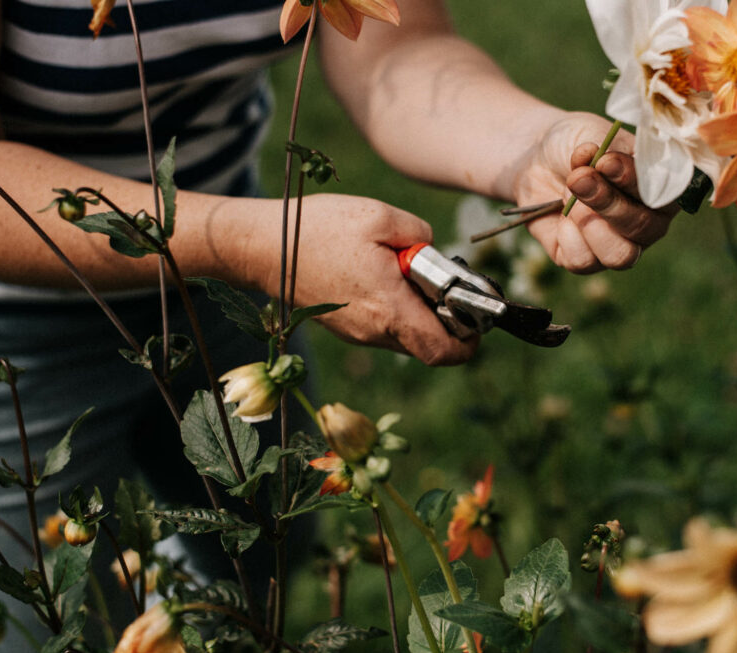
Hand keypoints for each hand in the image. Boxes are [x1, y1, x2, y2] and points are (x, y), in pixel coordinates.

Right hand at [254, 194, 477, 365]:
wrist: (262, 247)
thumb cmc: (318, 229)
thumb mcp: (380, 216)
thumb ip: (420, 234)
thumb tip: (432, 250)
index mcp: (390, 309)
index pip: (443, 351)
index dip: (469, 342)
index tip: (474, 316)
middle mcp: (375, 332)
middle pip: (428, 346)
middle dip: (447, 322)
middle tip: (445, 286)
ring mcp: (357, 332)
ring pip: (406, 336)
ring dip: (419, 313)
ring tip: (410, 273)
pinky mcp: (344, 326)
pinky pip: (383, 327)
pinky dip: (396, 309)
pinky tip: (385, 276)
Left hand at [514, 113, 677, 273]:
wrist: (537, 158)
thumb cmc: (575, 143)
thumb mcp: (592, 134)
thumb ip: (606, 148)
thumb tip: (604, 160)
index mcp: (663, 189)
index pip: (666, 194)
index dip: (636, 182)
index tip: (606, 162)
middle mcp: (649, 223)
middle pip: (643, 228)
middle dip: (607, 201)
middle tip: (579, 177)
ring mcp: (620, 246)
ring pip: (620, 255)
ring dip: (590, 223)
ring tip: (569, 196)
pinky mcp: (586, 261)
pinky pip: (583, 261)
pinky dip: (567, 236)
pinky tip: (559, 215)